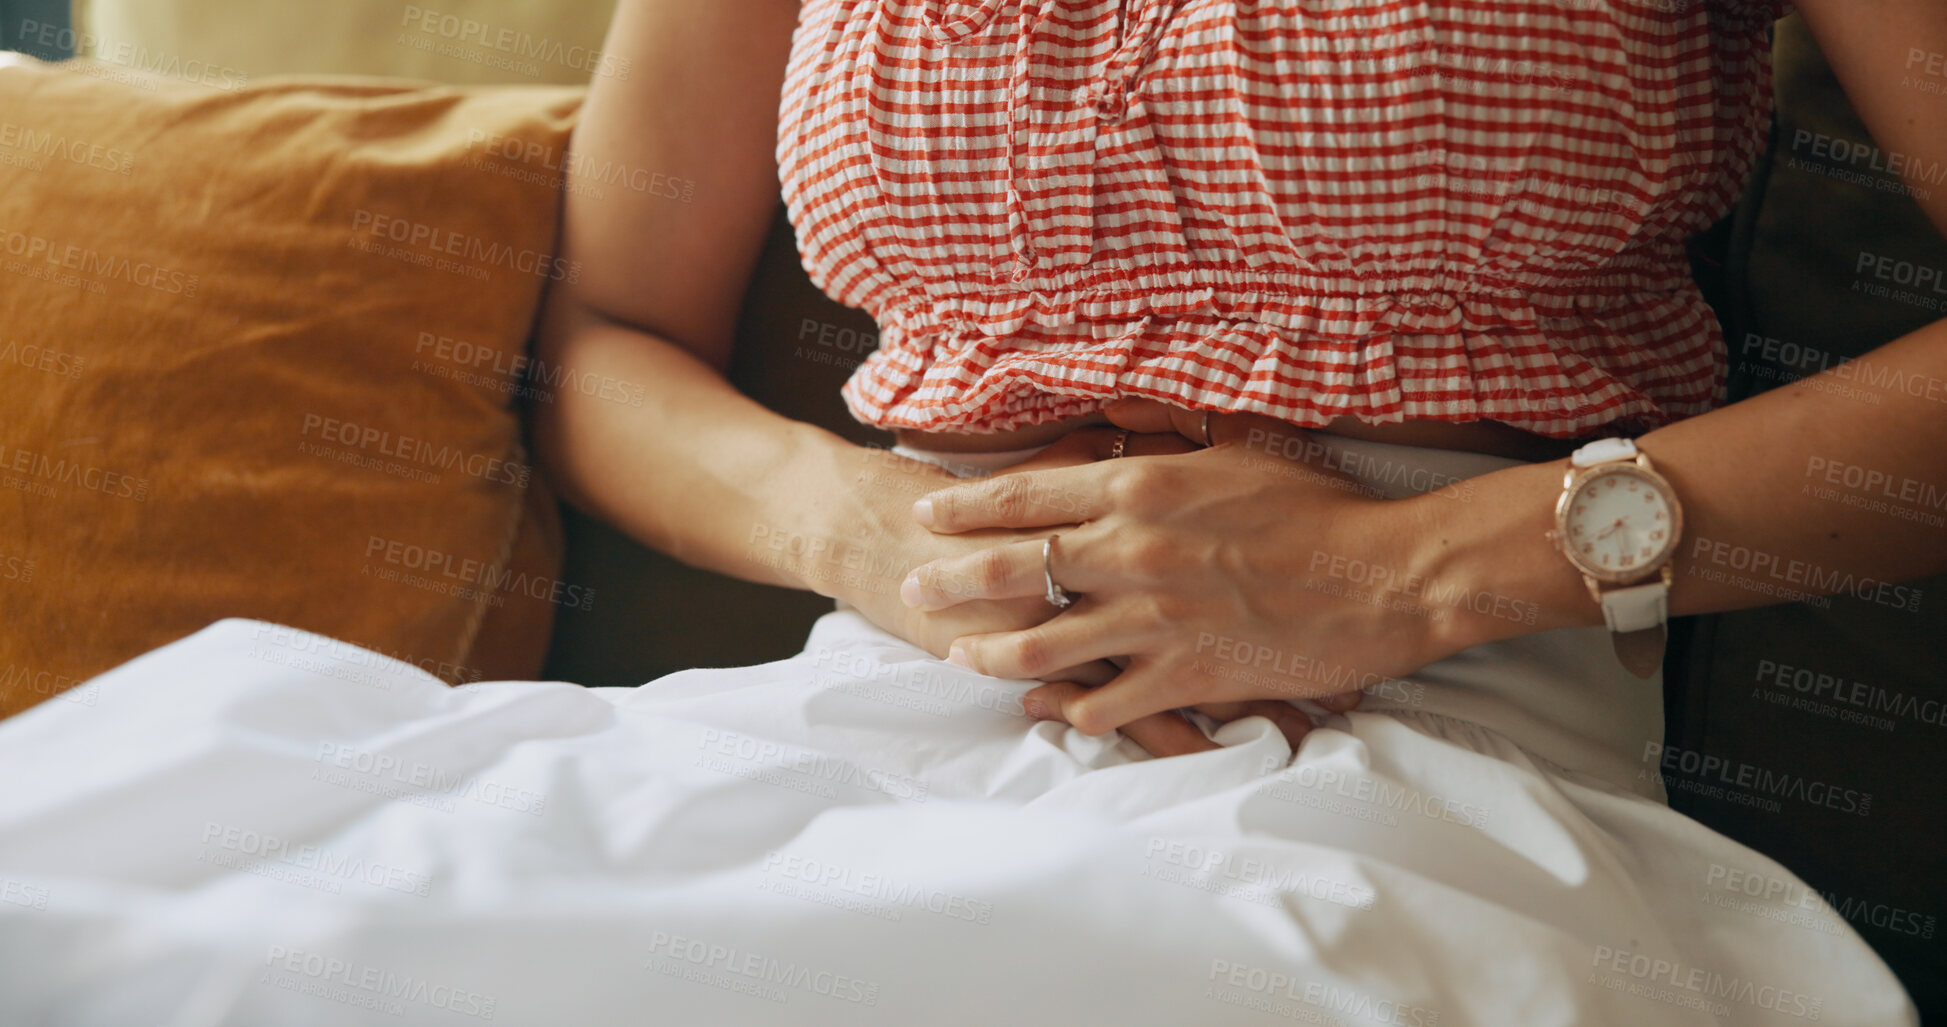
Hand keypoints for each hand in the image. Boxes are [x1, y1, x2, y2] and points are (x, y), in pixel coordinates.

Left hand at [837, 435, 1282, 755]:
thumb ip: (1169, 431)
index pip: (1024, 496)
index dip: (963, 507)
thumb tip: (1115, 416)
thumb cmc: (1320, 506)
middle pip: (1008, 569)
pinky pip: (1103, 703)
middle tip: (910, 586)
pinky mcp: (1183, 676)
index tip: (923, 513)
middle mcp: (1131, 552)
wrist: (1385, 576)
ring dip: (988, 652)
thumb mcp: (1241, 444)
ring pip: (1039, 645)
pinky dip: (1067, 710)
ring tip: (957, 655)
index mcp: (1140, 489)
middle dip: (947, 580)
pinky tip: (1043, 711)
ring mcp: (1152, 620)